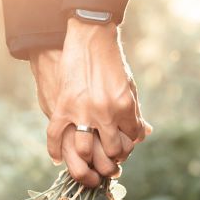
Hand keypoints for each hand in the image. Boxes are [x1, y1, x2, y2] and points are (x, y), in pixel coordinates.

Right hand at [29, 18, 150, 186]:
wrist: (90, 37)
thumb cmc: (112, 61)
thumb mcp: (129, 85)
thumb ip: (134, 111)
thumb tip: (144, 133)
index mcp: (125, 107)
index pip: (131, 140)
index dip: (128, 147)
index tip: (122, 149)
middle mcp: (105, 112)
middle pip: (111, 151)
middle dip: (111, 159)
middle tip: (107, 161)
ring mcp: (83, 111)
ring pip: (85, 150)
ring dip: (86, 159)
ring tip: (86, 160)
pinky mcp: (63, 106)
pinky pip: (55, 136)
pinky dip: (55, 150)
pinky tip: (57, 158)